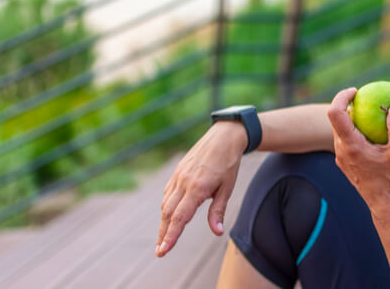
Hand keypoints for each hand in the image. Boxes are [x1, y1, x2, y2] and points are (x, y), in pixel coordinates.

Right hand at [156, 122, 245, 256]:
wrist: (223, 137)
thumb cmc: (228, 164)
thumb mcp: (227, 188)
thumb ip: (218, 211)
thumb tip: (217, 232)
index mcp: (197, 188)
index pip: (180, 217)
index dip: (171, 236)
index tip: (163, 250)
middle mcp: (184, 183)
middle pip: (168, 214)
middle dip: (163, 234)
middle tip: (160, 252)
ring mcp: (178, 177)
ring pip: (165, 204)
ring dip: (163, 223)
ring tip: (163, 239)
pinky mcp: (177, 173)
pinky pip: (168, 194)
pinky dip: (166, 207)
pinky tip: (168, 217)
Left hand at [326, 88, 389, 209]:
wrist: (384, 204)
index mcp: (350, 145)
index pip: (336, 113)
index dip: (342, 97)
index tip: (356, 91)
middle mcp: (341, 150)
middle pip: (336, 120)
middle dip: (347, 105)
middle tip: (364, 99)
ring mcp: (341, 158)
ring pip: (340, 131)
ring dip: (352, 120)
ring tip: (370, 115)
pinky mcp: (344, 163)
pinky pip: (345, 141)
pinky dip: (355, 132)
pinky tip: (371, 133)